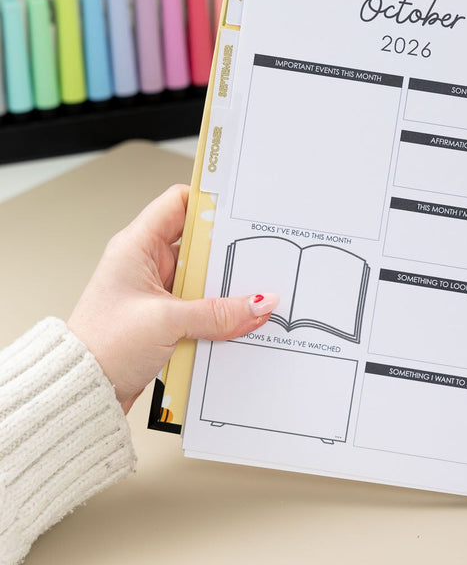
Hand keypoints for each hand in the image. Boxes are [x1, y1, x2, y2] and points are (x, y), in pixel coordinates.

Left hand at [67, 184, 278, 412]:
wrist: (81, 392)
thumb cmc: (101, 347)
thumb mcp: (166, 322)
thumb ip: (218, 313)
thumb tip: (259, 304)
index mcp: (136, 246)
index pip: (178, 202)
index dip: (209, 200)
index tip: (240, 208)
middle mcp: (146, 263)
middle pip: (198, 241)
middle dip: (227, 251)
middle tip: (255, 255)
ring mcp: (156, 290)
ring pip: (202, 276)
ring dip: (224, 286)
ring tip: (248, 292)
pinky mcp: (163, 315)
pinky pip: (200, 303)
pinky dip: (218, 309)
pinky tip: (235, 317)